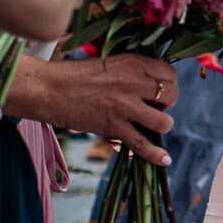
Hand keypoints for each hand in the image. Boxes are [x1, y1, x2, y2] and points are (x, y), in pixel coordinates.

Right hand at [31, 55, 176, 165]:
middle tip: (153, 106)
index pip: (170, 73)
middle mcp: (134, 82)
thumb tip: (152, 85)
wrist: (49, 89)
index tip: (158, 89)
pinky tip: (165, 160)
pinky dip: (156, 154)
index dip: (168, 83)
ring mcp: (125, 106)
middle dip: (167, 103)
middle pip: (172, 95)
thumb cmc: (76, 74)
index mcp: (133, 62)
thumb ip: (132, 70)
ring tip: (154, 125)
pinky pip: (142, 144)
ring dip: (163, 125)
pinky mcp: (113, 127)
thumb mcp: (109, 62)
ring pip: (163, 121)